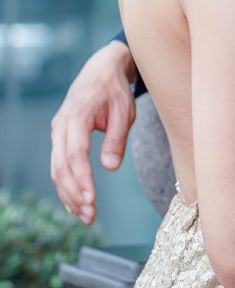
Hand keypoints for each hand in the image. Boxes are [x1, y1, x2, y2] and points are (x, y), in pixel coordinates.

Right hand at [50, 41, 136, 223]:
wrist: (101, 71)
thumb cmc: (115, 91)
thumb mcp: (124, 111)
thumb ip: (116, 139)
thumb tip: (110, 168)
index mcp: (77, 115)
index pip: (75, 153)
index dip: (82, 178)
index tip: (92, 199)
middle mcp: (61, 125)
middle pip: (60, 166)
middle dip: (74, 193)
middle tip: (90, 215)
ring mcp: (57, 131)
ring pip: (56, 169)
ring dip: (69, 194)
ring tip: (86, 216)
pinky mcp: (60, 138)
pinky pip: (59, 165)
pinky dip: (66, 186)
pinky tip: (76, 203)